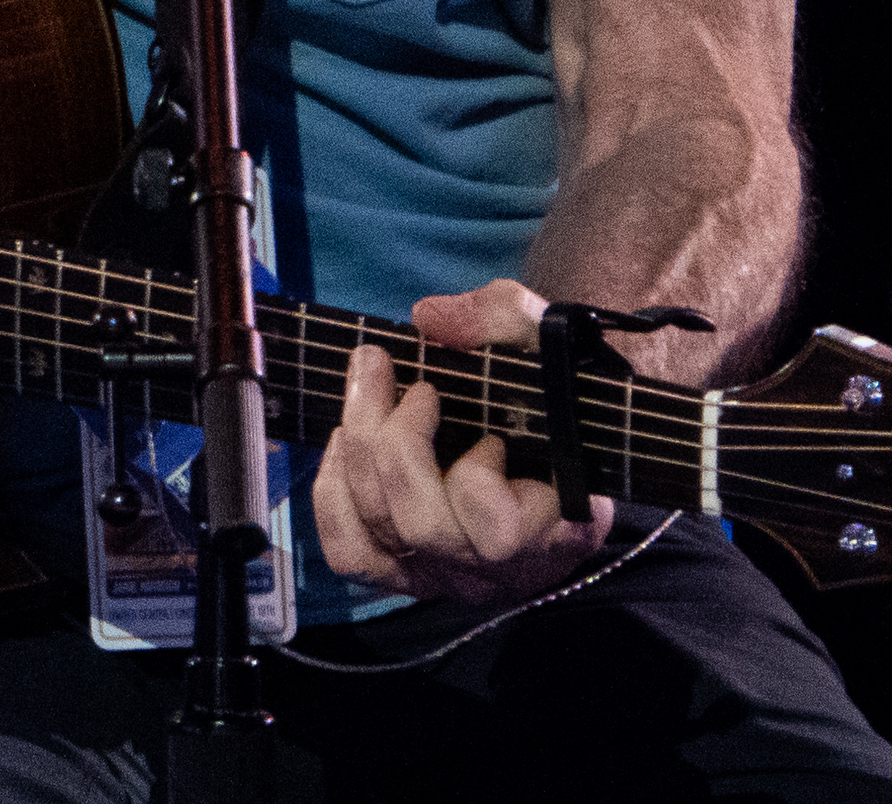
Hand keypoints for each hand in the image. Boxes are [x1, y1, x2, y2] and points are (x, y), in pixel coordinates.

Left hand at [310, 278, 616, 604]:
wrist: (558, 437)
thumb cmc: (558, 394)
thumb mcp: (552, 342)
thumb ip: (506, 319)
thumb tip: (431, 318)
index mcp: (558, 528)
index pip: (499, 532)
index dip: (477, 474)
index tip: (492, 433)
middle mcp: (496, 566)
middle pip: (421, 525)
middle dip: (395, 438)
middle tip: (399, 376)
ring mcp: (446, 572)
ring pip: (379, 533)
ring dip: (360, 450)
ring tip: (370, 385)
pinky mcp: (405, 570)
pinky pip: (349, 553)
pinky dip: (333, 494)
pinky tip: (344, 441)